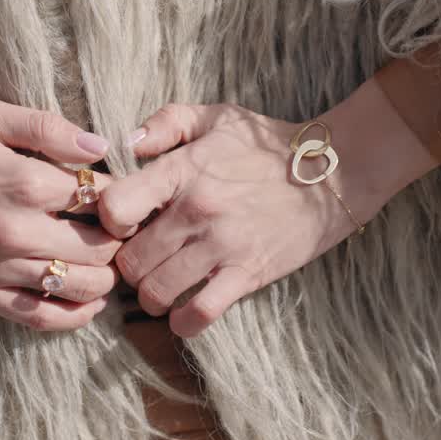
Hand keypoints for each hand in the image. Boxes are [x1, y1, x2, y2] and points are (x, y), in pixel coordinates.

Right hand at [0, 97, 121, 331]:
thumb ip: (48, 127)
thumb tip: (101, 145)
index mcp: (27, 182)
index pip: (103, 196)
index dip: (119, 193)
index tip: (118, 191)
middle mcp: (19, 230)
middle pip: (102, 245)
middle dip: (118, 235)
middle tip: (118, 227)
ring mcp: (1, 267)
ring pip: (81, 285)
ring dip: (106, 275)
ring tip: (107, 260)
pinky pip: (42, 317)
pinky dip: (76, 315)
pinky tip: (89, 301)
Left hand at [99, 80, 440, 337]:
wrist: (331, 172)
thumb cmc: (266, 144)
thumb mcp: (215, 118)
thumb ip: (165, 123)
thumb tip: (125, 144)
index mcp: (182, 171)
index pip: (115, 208)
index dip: (109, 222)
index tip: (124, 223)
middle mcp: (196, 211)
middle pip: (130, 262)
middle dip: (128, 266)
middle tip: (142, 259)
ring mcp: (221, 247)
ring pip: (155, 293)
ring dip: (150, 296)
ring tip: (161, 283)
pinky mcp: (247, 275)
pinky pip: (198, 314)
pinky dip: (182, 321)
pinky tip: (184, 309)